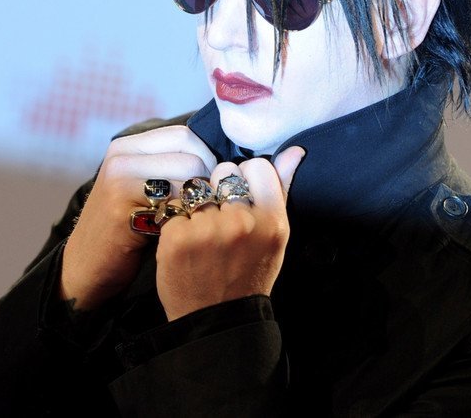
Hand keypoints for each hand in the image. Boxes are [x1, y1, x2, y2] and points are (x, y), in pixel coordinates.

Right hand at [60, 126, 216, 310]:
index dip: (205, 162)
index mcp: (127, 146)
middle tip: (200, 208)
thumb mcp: (144, 189)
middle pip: (192, 154)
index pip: (186, 136)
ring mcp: (119, 178)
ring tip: (187, 221)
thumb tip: (220, 160)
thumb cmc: (126, 231)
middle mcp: (121, 156)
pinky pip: (176, 203)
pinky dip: (185, 219)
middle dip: (205, 183)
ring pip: (188, 177)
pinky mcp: (121, 204)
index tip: (204, 189)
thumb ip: (170, 167)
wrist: (86, 268)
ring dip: (198, 202)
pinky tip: (175, 233)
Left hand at [155, 146, 304, 319]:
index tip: (243, 200)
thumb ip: (281, 189)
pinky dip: (177, 224)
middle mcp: (243, 224)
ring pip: (197, 190)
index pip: (256, 166)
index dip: (246, 179)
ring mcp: (208, 231)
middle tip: (221, 220)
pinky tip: (186, 245)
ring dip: (198, 207)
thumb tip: (295, 149)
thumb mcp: (274, 235)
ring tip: (203, 234)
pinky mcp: (177, 238)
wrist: (215, 320)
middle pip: (224, 173)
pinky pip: (175, 209)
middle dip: (220, 190)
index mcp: (272, 222)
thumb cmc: (249, 272)